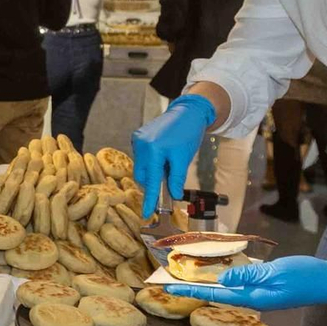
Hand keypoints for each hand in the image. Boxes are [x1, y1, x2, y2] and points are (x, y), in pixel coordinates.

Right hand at [133, 93, 217, 219]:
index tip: (146, 213)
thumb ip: (176, 179)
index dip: (149, 199)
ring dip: (153, 170)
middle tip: (169, 179)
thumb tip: (173, 195)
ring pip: (142, 166)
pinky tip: (163, 154)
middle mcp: (141, 144)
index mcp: (153, 150)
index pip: (150, 181)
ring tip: (169, 162)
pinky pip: (142, 156)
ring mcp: (138, 139)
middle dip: (154, 181)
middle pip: (142, 175)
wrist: (188, 112)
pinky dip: (151, 161)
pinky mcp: (138, 136)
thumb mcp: (184, 159)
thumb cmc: (188, 133)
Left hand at [172, 254, 326, 311]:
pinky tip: (218, 276)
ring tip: (187, 279)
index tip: (170, 288)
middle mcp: (254, 298)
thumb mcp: (277, 273)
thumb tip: (223, 281)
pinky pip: (240, 285)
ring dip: (207, 285)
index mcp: (254, 297)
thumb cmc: (307, 276)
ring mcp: (261, 294)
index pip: (215, 294)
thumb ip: (250, 277)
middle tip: (170, 284)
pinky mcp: (267, 288)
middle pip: (217, 294)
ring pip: (227, 290)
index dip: (191, 290)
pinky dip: (225, 280)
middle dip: (194, 289)